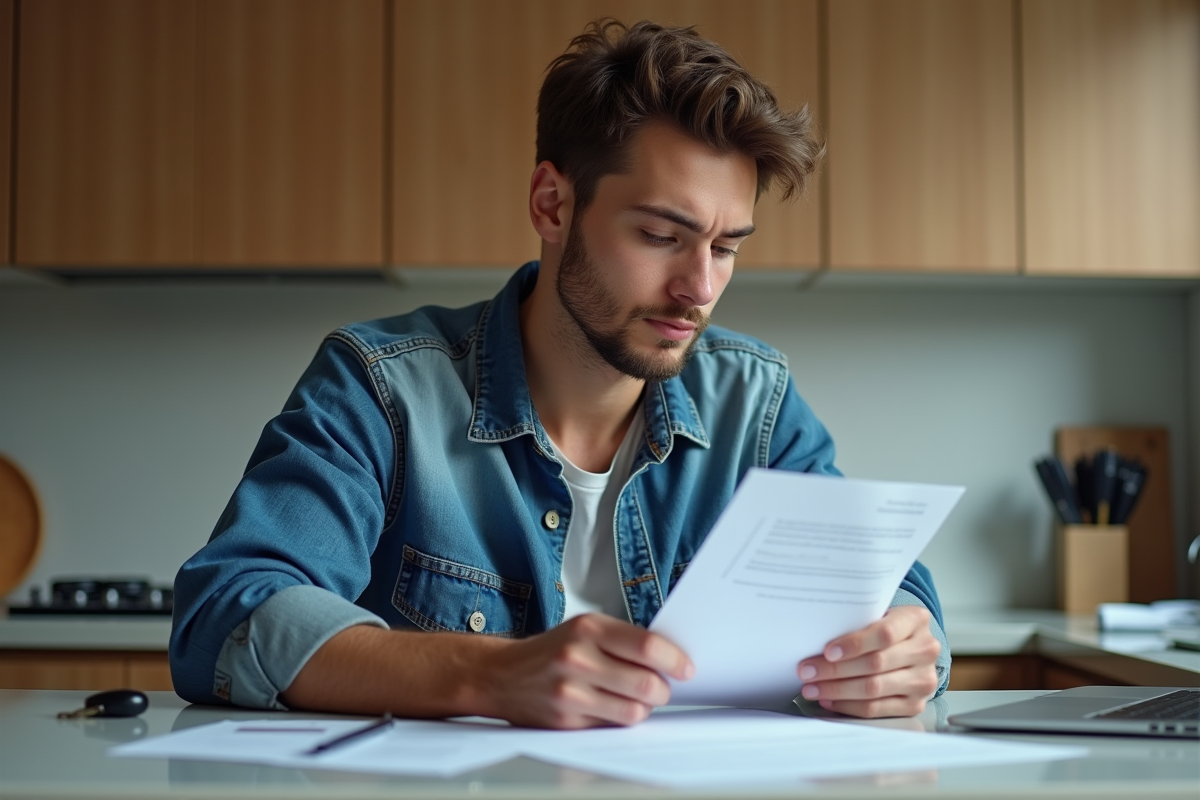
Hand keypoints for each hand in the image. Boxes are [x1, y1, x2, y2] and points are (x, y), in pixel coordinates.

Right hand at [482, 613, 693, 728]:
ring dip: (644, 707)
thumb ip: (623, 639)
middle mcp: (578, 658)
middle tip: (662, 687)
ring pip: (634, 710)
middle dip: (663, 689)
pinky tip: (608, 706)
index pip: (646, 646)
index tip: (686, 668)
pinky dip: (619, 718)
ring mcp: (570, 692)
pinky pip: (612, 726)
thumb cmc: (551, 650)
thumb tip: (670, 658)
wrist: (501, 675)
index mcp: (588, 629)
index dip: (674, 660)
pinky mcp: (566, 721)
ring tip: (635, 697)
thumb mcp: (584, 628)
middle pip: (646, 683)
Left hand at [796, 605, 939, 718]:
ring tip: (812, 688)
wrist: (910, 646)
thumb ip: (856, 622)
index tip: (827, 651)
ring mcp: (923, 680)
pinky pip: (876, 709)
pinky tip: (829, 700)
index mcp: (916, 620)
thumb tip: (814, 638)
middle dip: (835, 670)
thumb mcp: (876, 614)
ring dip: (837, 690)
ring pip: (874, 689)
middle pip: (876, 664)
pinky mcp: (916, 704)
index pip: (885, 634)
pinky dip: (848, 706)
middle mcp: (926, 650)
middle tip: (807, 672)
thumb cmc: (884, 627)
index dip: (854, 644)